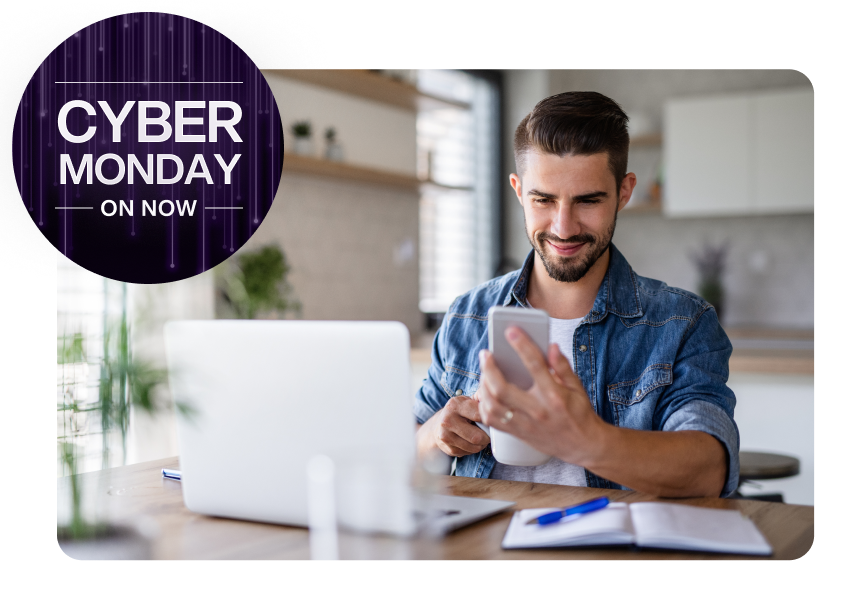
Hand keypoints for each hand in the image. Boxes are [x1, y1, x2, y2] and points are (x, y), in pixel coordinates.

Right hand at [418, 396, 489, 457]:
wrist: (438, 425)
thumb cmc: (459, 412)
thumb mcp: (466, 401)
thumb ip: (480, 399)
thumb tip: (496, 401)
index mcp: (454, 404)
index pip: (479, 415)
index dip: (489, 420)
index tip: (492, 421)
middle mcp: (447, 420)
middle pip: (477, 436)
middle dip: (487, 436)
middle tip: (488, 433)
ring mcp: (446, 435)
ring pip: (474, 446)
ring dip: (481, 444)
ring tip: (480, 438)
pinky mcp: (448, 448)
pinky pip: (469, 453)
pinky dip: (473, 449)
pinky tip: (470, 442)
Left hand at [477, 327, 606, 465]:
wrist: (584, 446)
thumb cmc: (580, 414)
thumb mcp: (577, 387)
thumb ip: (562, 366)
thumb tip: (551, 346)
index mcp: (555, 396)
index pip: (535, 366)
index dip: (522, 345)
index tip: (511, 330)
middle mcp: (538, 411)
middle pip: (503, 389)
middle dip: (489, 368)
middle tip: (486, 354)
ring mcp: (526, 424)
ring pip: (493, 406)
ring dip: (483, 386)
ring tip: (484, 372)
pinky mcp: (519, 433)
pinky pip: (493, 421)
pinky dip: (484, 405)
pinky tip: (485, 393)